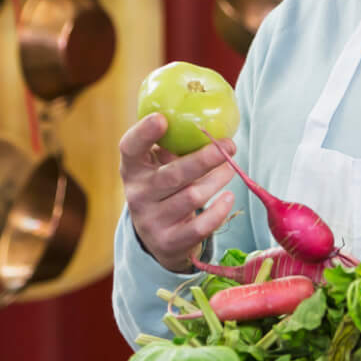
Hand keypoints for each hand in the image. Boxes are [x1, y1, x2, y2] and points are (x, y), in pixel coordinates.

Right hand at [118, 113, 237, 273]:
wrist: (158, 239)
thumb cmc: (165, 189)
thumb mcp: (159, 168)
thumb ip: (172, 147)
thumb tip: (210, 124)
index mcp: (133, 169)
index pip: (130, 148)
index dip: (143, 133)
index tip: (162, 118)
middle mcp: (137, 195)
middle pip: (172, 175)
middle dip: (204, 159)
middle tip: (229, 145)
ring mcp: (151, 221)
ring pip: (192, 197)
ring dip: (217, 180)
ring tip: (231, 168)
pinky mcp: (169, 243)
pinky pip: (200, 226)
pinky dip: (219, 211)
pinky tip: (229, 197)